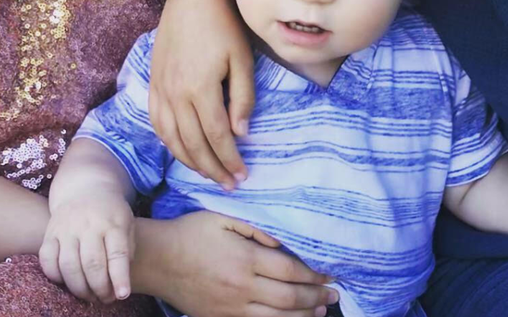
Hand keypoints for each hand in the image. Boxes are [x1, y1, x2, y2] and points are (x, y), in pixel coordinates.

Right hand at [39, 192, 134, 302]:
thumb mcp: (127, 222)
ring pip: (68, 266)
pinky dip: (55, 277)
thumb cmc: (111, 212)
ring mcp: (67, 228)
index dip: (120, 277)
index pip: (117, 253)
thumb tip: (121, 280)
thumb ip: (127, 248)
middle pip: (92, 263)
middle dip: (99, 288)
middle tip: (106, 299)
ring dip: (79, 288)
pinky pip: (47, 260)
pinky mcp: (50, 233)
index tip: (123, 294)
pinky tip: (67, 282)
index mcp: (113, 222)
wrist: (86, 187)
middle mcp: (89, 224)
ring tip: (89, 296)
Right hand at [134, 211, 338, 316]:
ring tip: (320, 311)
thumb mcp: (224, 217)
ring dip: (302, 316)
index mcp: (245, 259)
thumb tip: (283, 238)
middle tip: (333, 294)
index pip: (290, 271)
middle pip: (288, 299)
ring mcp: (231, 307)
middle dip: (315, 297)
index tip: (329, 273)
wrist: (157, 260)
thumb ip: (256, 227)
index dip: (314, 275)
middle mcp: (242, 287)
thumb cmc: (192, 232)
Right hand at [150, 0, 254, 188]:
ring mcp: (160, 88)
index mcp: (200, 87)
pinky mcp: (154, 83)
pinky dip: (170, 142)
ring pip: (172, 137)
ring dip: (190, 161)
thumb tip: (241, 133)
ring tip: (209, 174)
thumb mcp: (243, 58)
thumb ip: (243, 97)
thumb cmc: (225, 25)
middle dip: (212, 168)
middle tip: (229, 184)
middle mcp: (175, 92)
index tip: (243, 175)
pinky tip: (182, 151)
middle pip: (193, 143)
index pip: (216, 136)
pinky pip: (158, 122)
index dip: (230, 159)